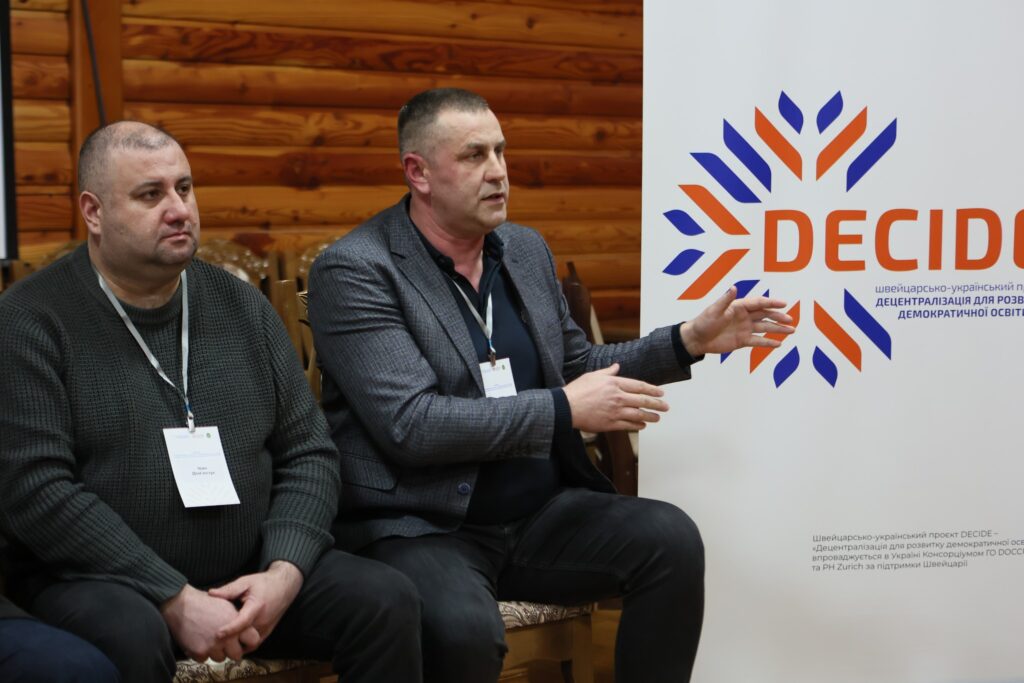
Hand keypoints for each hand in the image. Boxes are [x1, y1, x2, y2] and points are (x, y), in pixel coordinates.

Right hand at [160, 584, 259, 661]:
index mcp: (237, 623)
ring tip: (209, 638)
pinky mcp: (200, 652)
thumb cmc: (203, 602)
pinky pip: (205, 659)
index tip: (242, 640)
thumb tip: (246, 627)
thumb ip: (238, 618)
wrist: (180, 605)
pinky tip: (198, 640)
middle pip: (237, 654)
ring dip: (216, 652)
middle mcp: (228, 637)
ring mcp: (213, 646)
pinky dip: (202, 652)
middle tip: (224, 642)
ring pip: (220, 658)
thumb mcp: (226, 604)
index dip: (247, 640)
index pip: (253, 640)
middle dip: (231, 650)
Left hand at [208, 561, 303, 649]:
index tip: (217, 635)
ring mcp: (266, 628)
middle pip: (244, 635)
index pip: (243, 622)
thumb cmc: (264, 583)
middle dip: (229, 640)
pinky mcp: (267, 632)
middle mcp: (263, 620)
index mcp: (257, 606)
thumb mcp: (246, 582)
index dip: (230, 630)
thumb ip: (229, 589)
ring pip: (249, 643)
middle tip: (213, 640)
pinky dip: (243, 645)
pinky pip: (253, 644)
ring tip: (221, 642)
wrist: (284, 587)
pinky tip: (232, 641)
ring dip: (236, 644)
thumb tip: (211, 593)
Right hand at [563, 363, 668, 432]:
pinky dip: (637, 425)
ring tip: (657, 418)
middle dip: (657, 404)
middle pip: (643, 401)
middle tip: (665, 407)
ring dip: (650, 416)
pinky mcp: (610, 423)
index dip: (652, 390)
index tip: (660, 392)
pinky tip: (642, 425)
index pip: (639, 386)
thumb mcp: (592, 376)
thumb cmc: (577, 390)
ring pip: (638, 414)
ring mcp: (615, 411)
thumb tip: (616, 366)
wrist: (566, 407)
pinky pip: (628, 425)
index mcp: (614, 383)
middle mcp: (618, 397)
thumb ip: (607, 372)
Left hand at [679, 286, 793, 355]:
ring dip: (778, 329)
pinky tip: (779, 344)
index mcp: (738, 306)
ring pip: (765, 327)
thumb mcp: (714, 310)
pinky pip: (758, 341)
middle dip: (778, 317)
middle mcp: (744, 316)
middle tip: (790, 320)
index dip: (771, 303)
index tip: (784, 304)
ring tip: (791, 330)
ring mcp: (744, 328)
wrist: (697, 339)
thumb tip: (734, 288)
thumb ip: (725, 300)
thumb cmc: (703, 322)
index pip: (758, 303)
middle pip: (765, 315)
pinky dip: (768, 342)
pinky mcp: (742, 340)